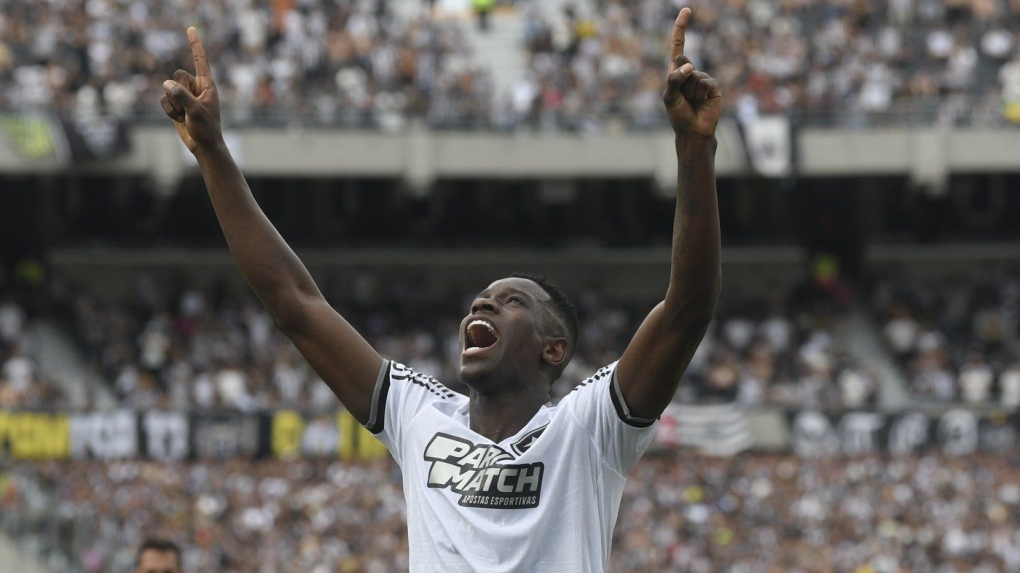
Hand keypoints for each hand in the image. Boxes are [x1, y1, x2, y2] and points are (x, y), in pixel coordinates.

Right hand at [160, 27, 222, 153]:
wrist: (203, 146)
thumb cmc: (206, 128)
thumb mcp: (196, 111)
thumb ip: (182, 96)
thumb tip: (166, 84)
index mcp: (207, 84)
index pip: (200, 60)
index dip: (194, 44)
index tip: (190, 28)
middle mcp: (195, 87)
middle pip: (177, 76)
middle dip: (179, 91)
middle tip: (190, 107)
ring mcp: (185, 95)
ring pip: (167, 89)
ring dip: (174, 105)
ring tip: (186, 116)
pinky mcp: (176, 104)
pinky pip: (163, 100)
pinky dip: (169, 111)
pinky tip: (179, 119)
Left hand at [662, 8, 721, 138]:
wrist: (694, 130)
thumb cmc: (679, 115)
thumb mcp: (669, 97)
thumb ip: (674, 80)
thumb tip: (689, 65)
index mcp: (676, 72)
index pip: (678, 45)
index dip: (681, 28)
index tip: (686, 10)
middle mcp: (690, 72)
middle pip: (684, 62)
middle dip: (681, 79)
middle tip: (683, 97)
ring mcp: (702, 78)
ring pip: (694, 76)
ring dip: (690, 91)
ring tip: (692, 102)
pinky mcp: (713, 85)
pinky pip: (705, 82)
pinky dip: (701, 93)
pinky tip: (702, 102)